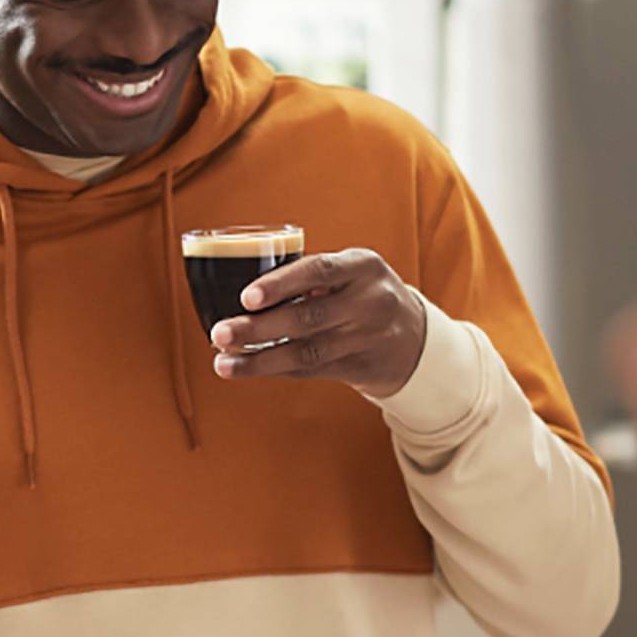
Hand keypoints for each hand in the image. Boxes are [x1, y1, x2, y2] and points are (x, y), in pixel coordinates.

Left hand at [209, 247, 427, 398]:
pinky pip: (312, 371)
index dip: (281, 284)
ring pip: (307, 352)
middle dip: (258, 328)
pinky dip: (276, 370)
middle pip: (309, 317)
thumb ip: (310, 277)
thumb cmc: (363, 294)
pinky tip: (247, 369)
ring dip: (259, 359)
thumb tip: (244, 294)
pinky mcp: (361, 368)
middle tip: (219, 333)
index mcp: (364, 265)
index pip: (320, 270)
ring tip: (222, 362)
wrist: (416, 338)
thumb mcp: (352, 271)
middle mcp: (370, 301)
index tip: (246, 297)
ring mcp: (368, 338)